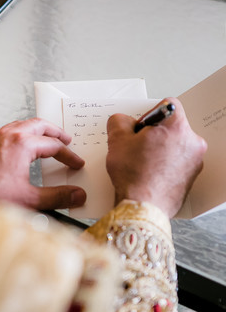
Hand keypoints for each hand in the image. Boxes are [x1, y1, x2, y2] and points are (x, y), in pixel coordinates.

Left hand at [0, 118, 85, 209]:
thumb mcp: (28, 198)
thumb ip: (56, 196)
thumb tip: (77, 195)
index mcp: (23, 144)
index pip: (54, 146)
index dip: (68, 156)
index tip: (75, 164)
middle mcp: (9, 136)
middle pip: (40, 125)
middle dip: (55, 132)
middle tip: (66, 139)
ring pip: (22, 124)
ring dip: (37, 130)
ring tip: (45, 138)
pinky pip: (9, 130)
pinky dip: (21, 133)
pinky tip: (20, 145)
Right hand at [106, 97, 206, 217]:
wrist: (143, 206)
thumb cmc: (134, 175)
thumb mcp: (116, 140)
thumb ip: (119, 121)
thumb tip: (123, 121)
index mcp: (177, 127)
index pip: (168, 104)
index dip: (149, 114)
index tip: (140, 128)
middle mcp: (192, 142)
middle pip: (172, 127)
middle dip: (154, 134)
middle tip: (137, 148)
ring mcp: (195, 161)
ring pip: (175, 145)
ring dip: (160, 149)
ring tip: (142, 164)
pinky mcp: (192, 176)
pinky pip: (177, 162)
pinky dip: (165, 165)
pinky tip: (149, 174)